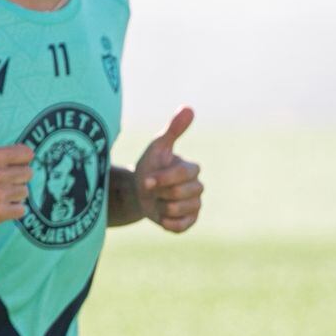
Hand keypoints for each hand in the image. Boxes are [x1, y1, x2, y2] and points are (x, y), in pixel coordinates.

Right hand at [0, 104, 33, 230]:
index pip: (27, 154)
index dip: (21, 159)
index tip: (10, 164)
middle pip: (28, 174)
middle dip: (17, 177)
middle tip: (2, 180)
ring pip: (25, 192)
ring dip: (14, 194)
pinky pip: (21, 209)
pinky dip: (13, 209)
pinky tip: (0, 205)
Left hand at [135, 107, 201, 232]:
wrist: (138, 192)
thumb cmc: (150, 166)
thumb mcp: (158, 147)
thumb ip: (173, 130)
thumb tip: (189, 107)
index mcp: (191, 169)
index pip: (184, 174)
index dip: (164, 178)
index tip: (147, 180)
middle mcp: (197, 187)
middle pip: (182, 193)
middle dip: (160, 193)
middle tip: (151, 190)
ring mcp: (194, 206)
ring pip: (182, 211)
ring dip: (162, 207)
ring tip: (156, 201)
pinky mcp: (188, 222)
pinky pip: (182, 227)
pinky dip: (168, 223)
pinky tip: (160, 216)